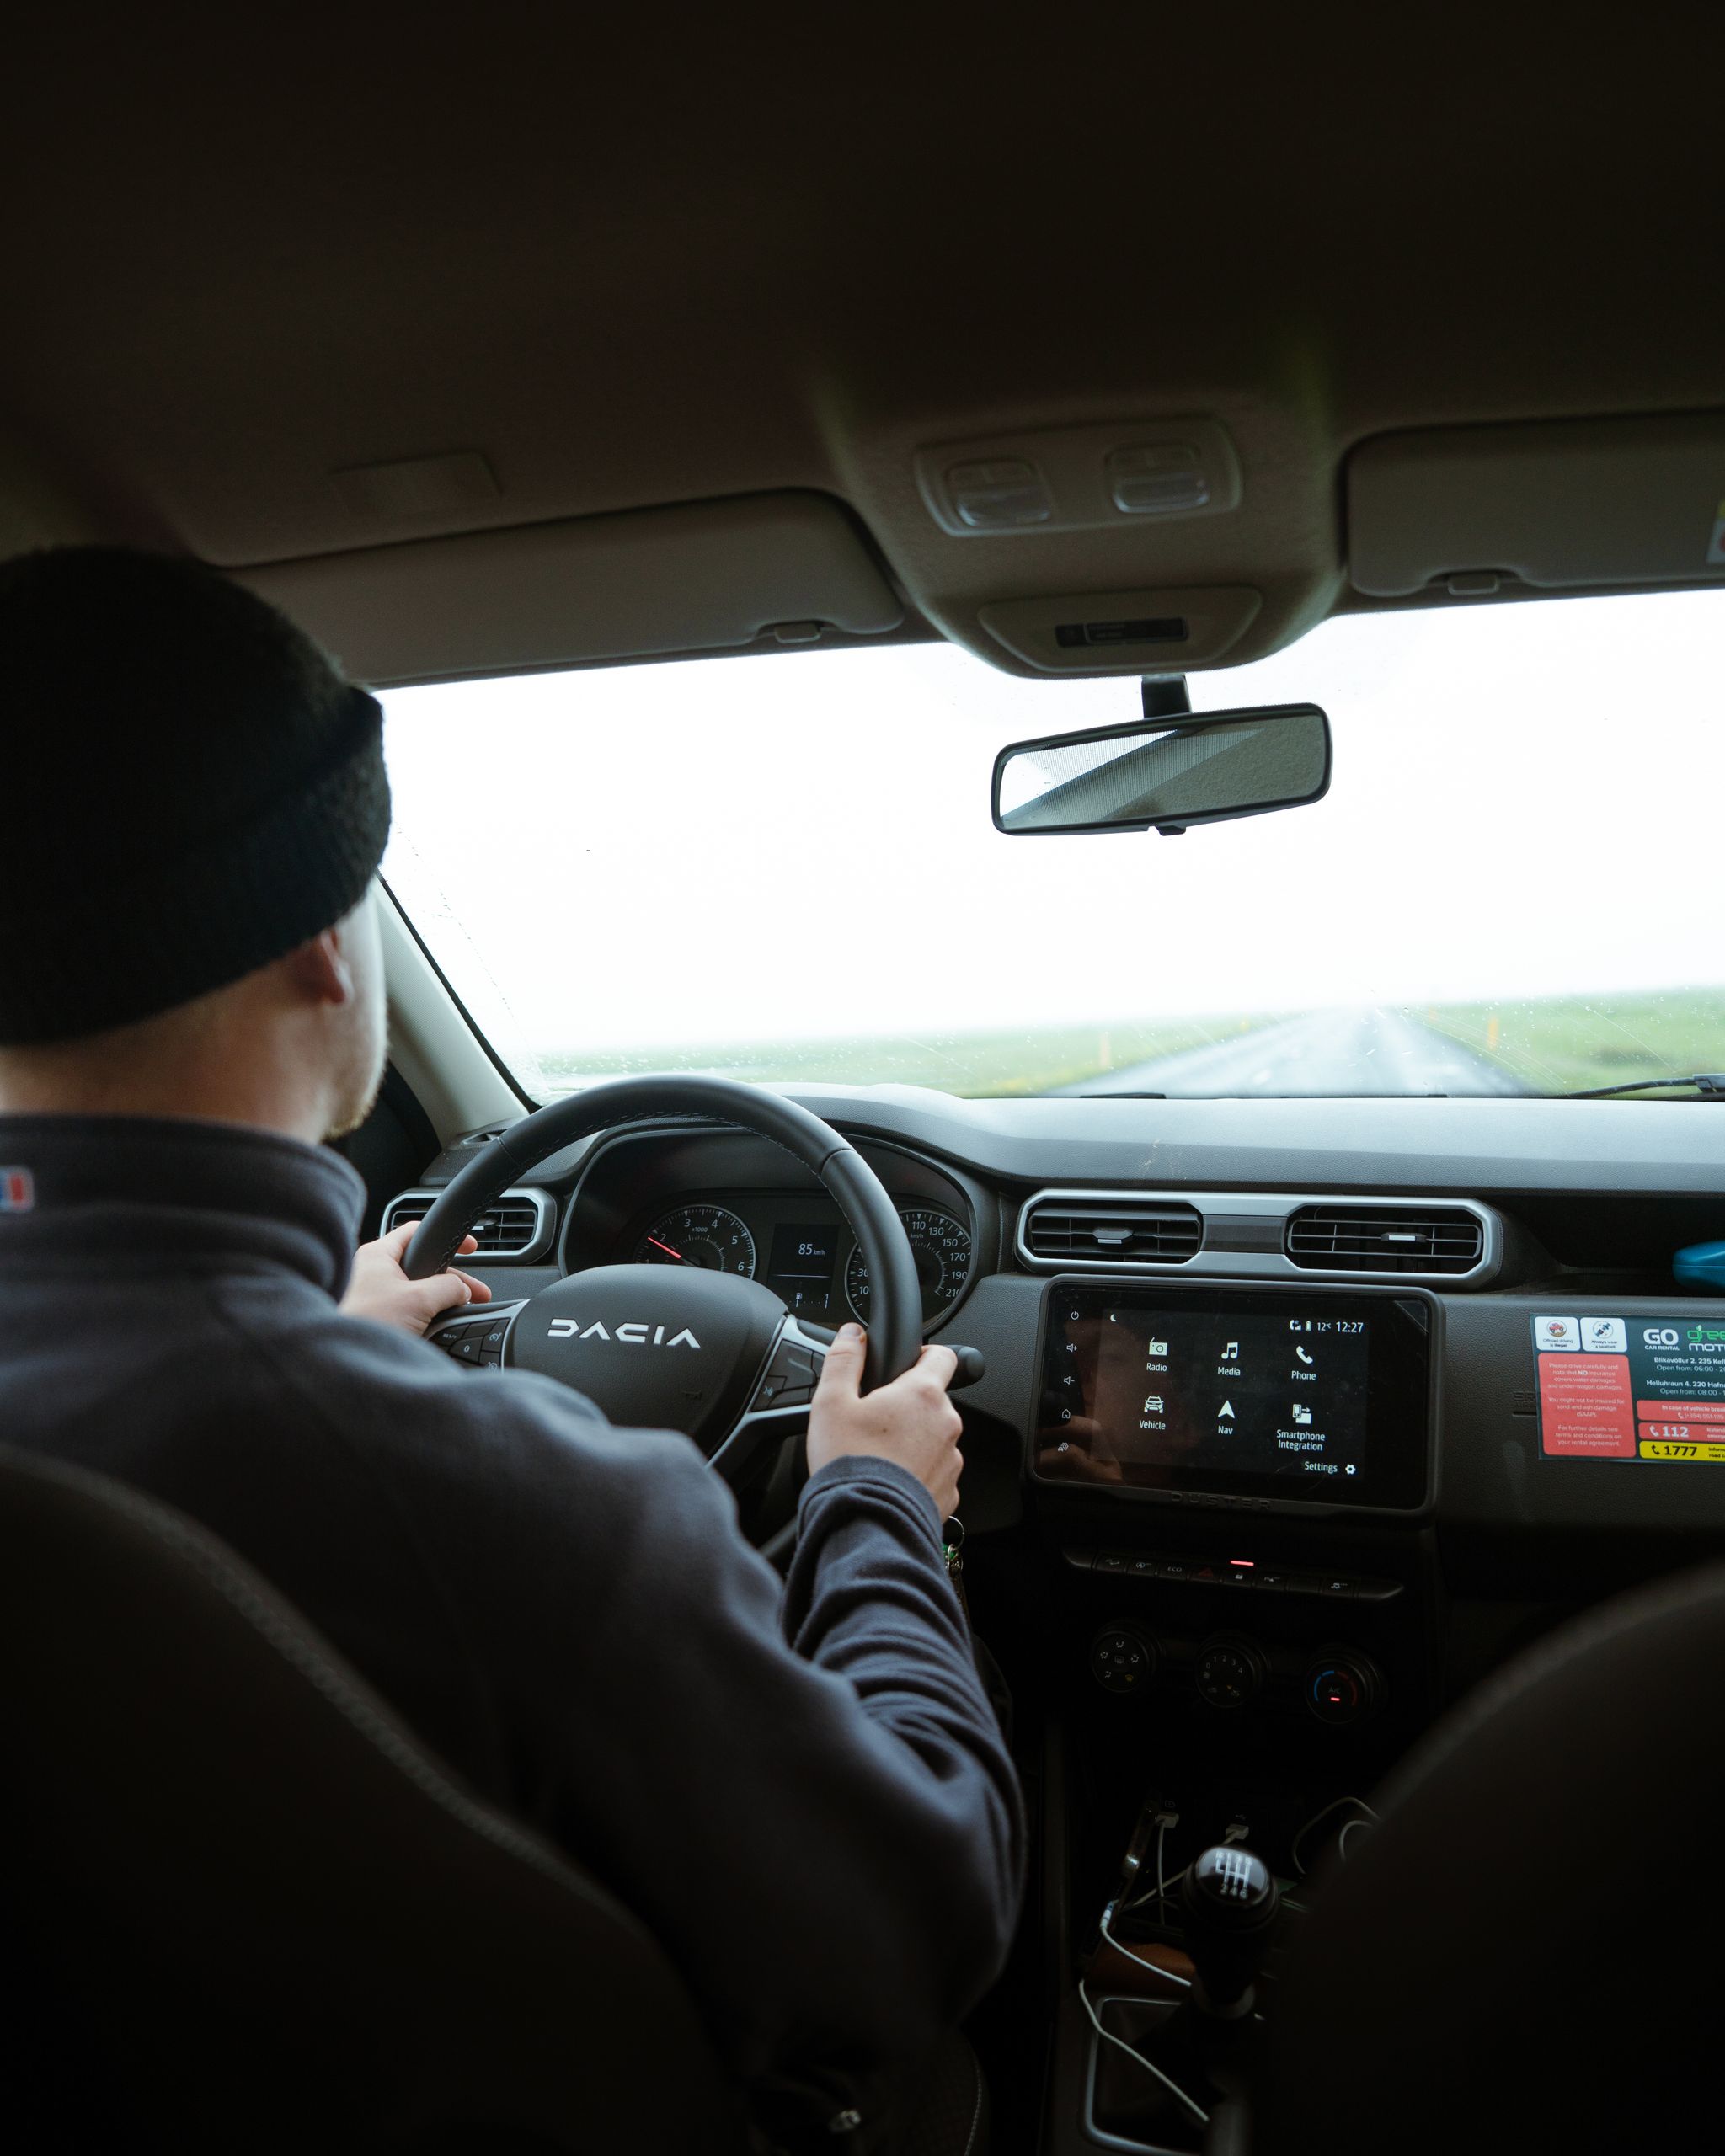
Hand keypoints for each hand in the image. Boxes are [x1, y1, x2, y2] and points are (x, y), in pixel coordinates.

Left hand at [340, 1221, 492, 1336]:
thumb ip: (448, 1288)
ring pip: (414, 1291)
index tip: (470, 1247)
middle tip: (475, 1293)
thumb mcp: (418, 1300)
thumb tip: (462, 1290)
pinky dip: (423, 1316)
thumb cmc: (364, 1324)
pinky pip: (404, 1310)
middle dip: (451, 1281)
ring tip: (458, 1315)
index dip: (447, 1238)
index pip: (417, 1232)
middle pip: (421, 1266)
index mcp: (377, 1254)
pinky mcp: (372, 1319)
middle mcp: (370, 1271)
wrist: (338, 1363)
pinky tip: (435, 1328)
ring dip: (438, 1300)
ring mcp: (370, 1296)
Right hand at [807, 1323, 963, 1519]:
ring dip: (914, 1441)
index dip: (923, 1355)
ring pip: (935, 1438)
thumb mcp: (831, 1402)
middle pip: (934, 1401)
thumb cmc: (849, 1463)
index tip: (906, 1365)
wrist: (865, 1525)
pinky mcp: (949, 1492)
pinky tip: (889, 1481)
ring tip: (879, 1456)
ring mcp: (951, 1460)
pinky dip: (917, 1473)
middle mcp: (946, 1424)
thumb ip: (844, 1360)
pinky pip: (935, 1472)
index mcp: (923, 1394)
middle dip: (908, 1406)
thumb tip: (852, 1334)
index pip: (943, 1356)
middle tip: (875, 1421)